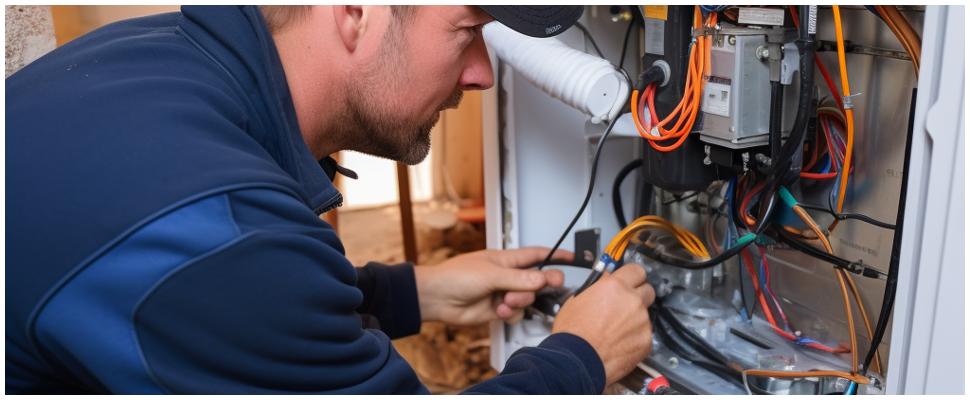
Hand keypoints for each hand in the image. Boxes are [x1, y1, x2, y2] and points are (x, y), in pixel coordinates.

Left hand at [414, 247, 570, 325]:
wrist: (437, 299)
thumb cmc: (456, 276)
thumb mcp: (492, 274)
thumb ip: (520, 278)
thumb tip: (544, 278)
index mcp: (508, 259)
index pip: (539, 253)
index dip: (557, 255)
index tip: (573, 257)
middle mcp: (508, 275)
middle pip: (538, 280)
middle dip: (540, 285)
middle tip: (540, 288)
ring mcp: (504, 293)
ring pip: (528, 299)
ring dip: (520, 302)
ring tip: (505, 302)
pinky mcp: (498, 309)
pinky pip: (516, 313)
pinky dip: (510, 314)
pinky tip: (499, 311)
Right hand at [551, 263, 655, 384]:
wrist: (577, 361)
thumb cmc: (573, 333)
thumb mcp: (577, 299)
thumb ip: (598, 286)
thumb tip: (606, 280)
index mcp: (615, 287)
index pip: (636, 270)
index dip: (632, 276)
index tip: (630, 280)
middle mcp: (632, 301)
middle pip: (648, 290)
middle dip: (638, 295)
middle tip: (625, 304)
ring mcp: (642, 321)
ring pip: (645, 314)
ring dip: (635, 318)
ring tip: (617, 330)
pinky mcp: (646, 341)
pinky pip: (645, 334)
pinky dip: (636, 337)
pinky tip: (620, 342)